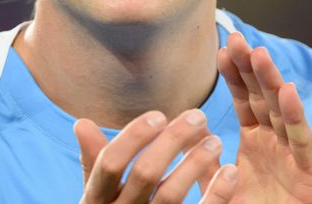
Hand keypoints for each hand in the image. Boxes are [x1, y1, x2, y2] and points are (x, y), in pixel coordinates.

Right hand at [74, 109, 238, 202]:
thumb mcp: (99, 195)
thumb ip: (94, 162)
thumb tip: (82, 123)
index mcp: (96, 200)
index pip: (109, 163)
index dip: (133, 137)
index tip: (159, 115)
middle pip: (145, 174)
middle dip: (172, 141)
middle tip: (197, 115)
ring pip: (172, 195)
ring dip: (196, 163)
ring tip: (215, 140)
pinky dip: (217, 194)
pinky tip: (230, 171)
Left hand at [217, 32, 311, 202]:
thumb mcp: (220, 188)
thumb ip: (201, 164)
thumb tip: (183, 132)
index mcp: (256, 142)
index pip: (245, 101)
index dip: (235, 75)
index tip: (222, 48)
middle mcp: (277, 143)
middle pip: (264, 98)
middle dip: (251, 68)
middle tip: (237, 38)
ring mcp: (296, 157)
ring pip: (283, 112)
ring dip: (271, 82)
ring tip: (258, 54)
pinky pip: (302, 142)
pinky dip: (295, 116)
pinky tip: (288, 91)